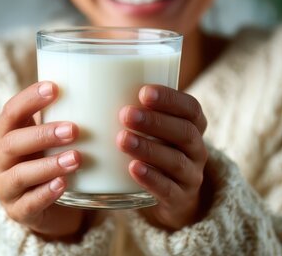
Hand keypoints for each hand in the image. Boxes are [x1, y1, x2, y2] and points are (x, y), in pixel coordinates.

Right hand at [0, 81, 93, 239]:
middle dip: (43, 134)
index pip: (11, 111)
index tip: (55, 88)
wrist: (52, 207)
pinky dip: (46, 193)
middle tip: (74, 129)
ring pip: (20, 174)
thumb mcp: (53, 138)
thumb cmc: (52, 160)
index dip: (30, 99)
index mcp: (5, 134)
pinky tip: (64, 185)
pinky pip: (28, 203)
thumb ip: (65, 116)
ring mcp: (4, 187)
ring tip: (76, 158)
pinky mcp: (16, 212)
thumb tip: (103, 87)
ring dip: (48, 164)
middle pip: (13, 142)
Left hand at [116, 85, 208, 230]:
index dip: (170, 99)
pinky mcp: (180, 199)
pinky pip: (169, 190)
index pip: (191, 108)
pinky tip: (132, 168)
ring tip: (122, 139)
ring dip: (149, 148)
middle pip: (184, 132)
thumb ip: (133, 107)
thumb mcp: (151, 128)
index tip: (144, 92)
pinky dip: (151, 179)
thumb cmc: (154, 148)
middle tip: (126, 114)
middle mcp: (197, 149)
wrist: (169, 196)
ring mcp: (191, 175)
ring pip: (176, 161)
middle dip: (155, 122)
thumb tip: (84, 82)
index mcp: (193, 125)